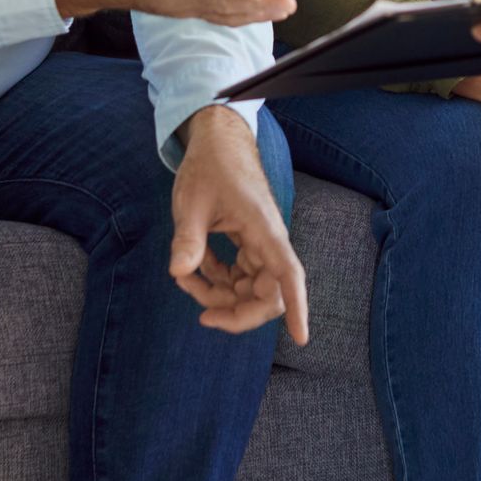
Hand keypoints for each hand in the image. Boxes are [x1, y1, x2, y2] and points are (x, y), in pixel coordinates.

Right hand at [51, 0, 296, 25]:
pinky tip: (264, 14)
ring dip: (255, 14)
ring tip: (284, 9)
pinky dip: (242, 17)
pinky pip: (217, 16)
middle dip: (255, 5)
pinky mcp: (184, 9)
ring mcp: (179, 6)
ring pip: (221, 13)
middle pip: (218, 2)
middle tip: (288, 4)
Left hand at [169, 106, 309, 344]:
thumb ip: (188, 238)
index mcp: (263, 230)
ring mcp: (259, 244)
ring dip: (219, 296)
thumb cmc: (210, 167)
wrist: (218, 142)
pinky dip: (216, 281)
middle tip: (202, 316)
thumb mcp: (192, 202)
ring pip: (249, 289)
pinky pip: (238, 277)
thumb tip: (179, 272)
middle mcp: (268, 241)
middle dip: (237, 312)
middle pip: (268, 294)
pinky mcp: (248, 244)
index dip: (297, 307)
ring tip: (184, 279)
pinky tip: (193, 270)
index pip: (288, 274)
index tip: (302, 338)